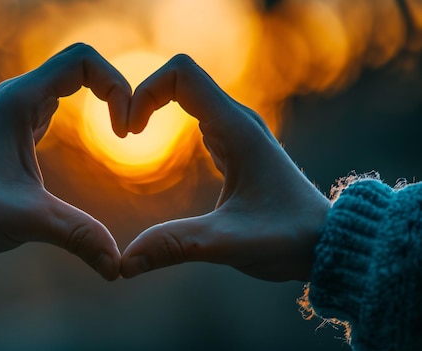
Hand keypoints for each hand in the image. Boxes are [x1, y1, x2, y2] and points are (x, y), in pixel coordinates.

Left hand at [0, 43, 130, 280]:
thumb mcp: (27, 219)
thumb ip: (77, 234)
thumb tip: (117, 265)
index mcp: (19, 100)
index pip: (82, 61)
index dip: (116, 85)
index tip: (124, 130)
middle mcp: (15, 98)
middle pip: (78, 68)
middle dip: (113, 91)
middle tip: (128, 130)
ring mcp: (11, 114)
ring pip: (64, 86)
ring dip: (96, 100)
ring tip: (119, 131)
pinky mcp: (9, 133)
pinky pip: (51, 108)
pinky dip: (77, 115)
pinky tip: (86, 141)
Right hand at [121, 55, 330, 281]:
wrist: (327, 242)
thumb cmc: (288, 238)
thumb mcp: (227, 243)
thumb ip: (175, 246)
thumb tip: (123, 263)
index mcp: (236, 129)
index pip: (182, 75)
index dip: (146, 91)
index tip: (130, 132)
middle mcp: (237, 121)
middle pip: (180, 79)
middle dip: (143, 97)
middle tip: (126, 134)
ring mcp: (237, 132)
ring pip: (188, 95)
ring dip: (155, 107)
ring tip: (133, 137)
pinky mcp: (235, 148)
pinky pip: (196, 116)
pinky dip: (169, 122)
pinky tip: (157, 150)